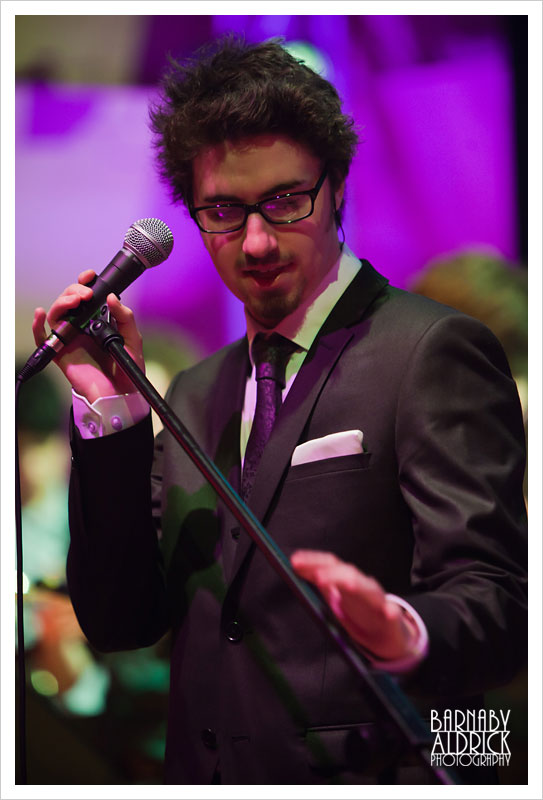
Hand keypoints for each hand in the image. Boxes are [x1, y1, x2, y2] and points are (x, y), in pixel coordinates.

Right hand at [32, 269, 145, 401]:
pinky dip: (37, 326)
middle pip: (69, 301)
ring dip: (62, 302)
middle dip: (75, 290)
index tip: (90, 276)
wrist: (122, 393)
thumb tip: (112, 297)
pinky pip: (42, 338)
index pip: (86, 296)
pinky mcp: (61, 353)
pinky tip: (40, 314)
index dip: (85, 283)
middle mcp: (82, 326)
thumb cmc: (126, 368)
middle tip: (86, 294)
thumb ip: (125, 317)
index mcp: (98, 320)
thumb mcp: (132, 338)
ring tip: (75, 300)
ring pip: (56, 314)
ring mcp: (70, 339)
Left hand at [290, 550, 417, 660]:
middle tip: (317, 577)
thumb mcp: (336, 594)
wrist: (386, 630)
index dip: (313, 561)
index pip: (331, 563)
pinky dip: (391, 611)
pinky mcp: (391, 617)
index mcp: (347, 579)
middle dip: (333, 574)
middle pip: (349, 573)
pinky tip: (389, 612)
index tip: (295, 561)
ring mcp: (378, 600)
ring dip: (358, 586)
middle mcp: (363, 585)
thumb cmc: (359, 609)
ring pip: (370, 590)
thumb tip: (296, 565)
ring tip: (348, 585)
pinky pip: (392, 613)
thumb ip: (319, 580)